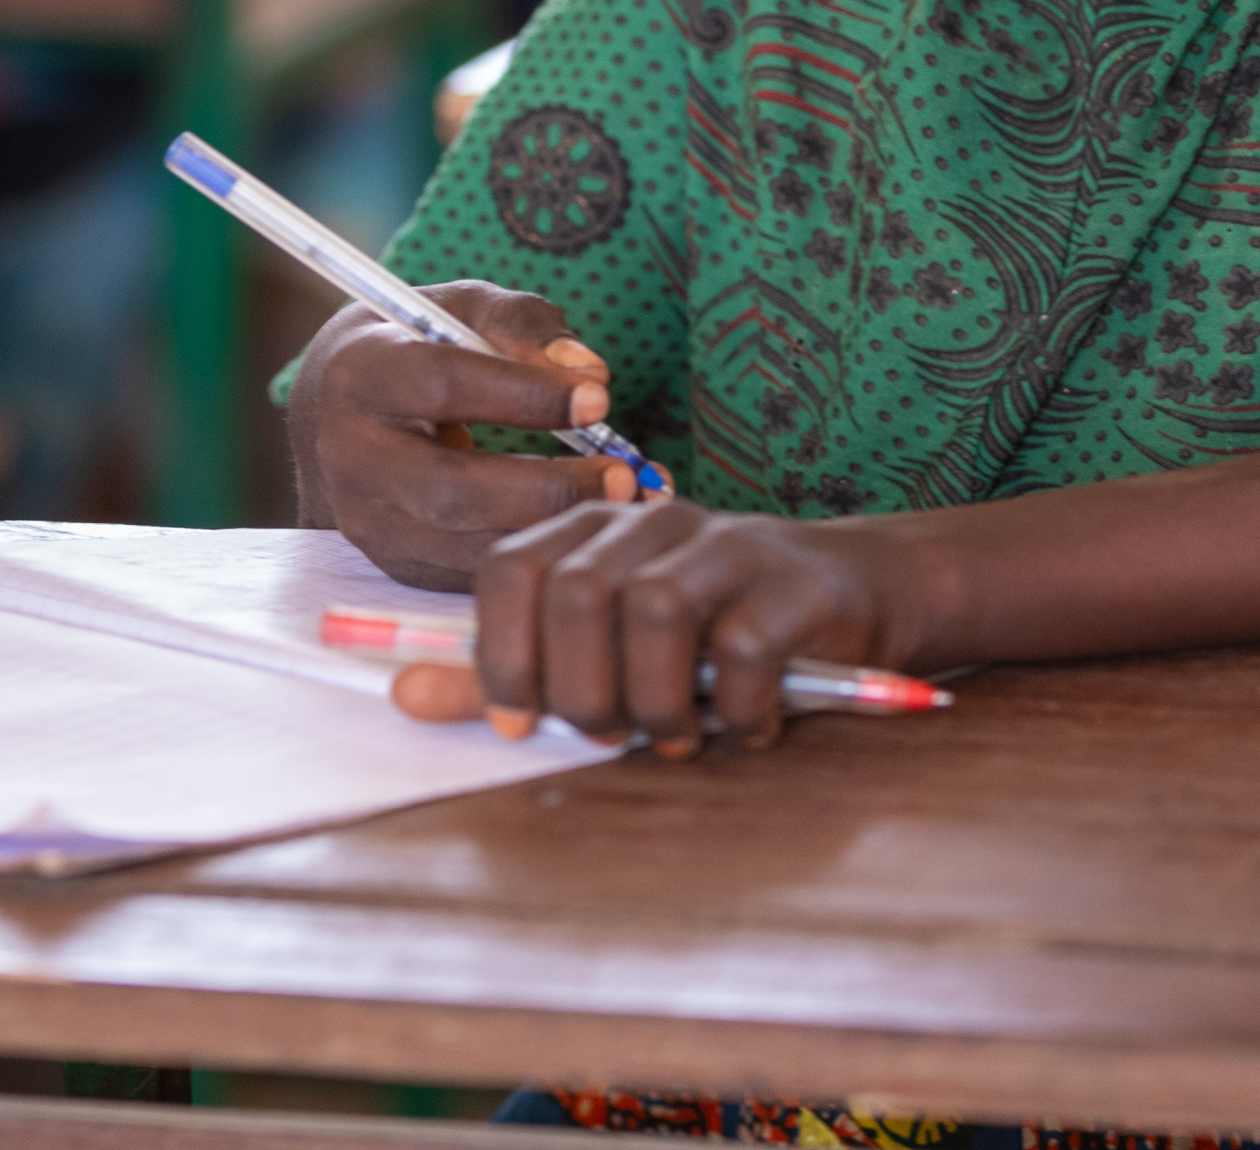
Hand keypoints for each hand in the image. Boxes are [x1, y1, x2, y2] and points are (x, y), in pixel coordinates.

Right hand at [288, 280, 643, 593]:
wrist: (334, 416)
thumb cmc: (411, 350)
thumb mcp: (457, 310)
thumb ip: (522, 324)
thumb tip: (589, 371)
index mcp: (361, 375)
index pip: (443, 385)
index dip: (525, 394)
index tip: (598, 398)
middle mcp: (351, 457)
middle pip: (452, 488)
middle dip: (548, 487)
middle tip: (623, 476)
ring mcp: (367, 522)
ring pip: (467, 545)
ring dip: (553, 531)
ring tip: (623, 506)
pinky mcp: (395, 565)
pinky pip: (474, 573)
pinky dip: (537, 555)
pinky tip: (585, 530)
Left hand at [419, 500, 919, 756]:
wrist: (855, 592)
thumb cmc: (714, 632)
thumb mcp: (606, 651)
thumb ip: (508, 670)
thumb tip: (404, 694)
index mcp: (590, 531)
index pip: (509, 570)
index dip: (501, 653)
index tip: (522, 724)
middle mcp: (648, 524)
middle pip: (574, 595)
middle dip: (579, 689)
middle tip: (610, 734)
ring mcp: (724, 547)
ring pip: (651, 614)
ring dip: (653, 700)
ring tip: (676, 734)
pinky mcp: (789, 586)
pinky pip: (742, 649)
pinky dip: (737, 707)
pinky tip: (747, 726)